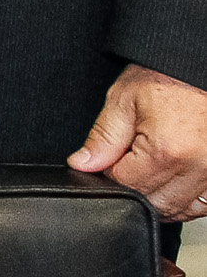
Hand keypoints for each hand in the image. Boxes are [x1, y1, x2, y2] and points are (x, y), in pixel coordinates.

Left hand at [67, 63, 206, 219]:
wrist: (199, 66)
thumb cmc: (168, 79)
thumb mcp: (124, 100)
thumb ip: (103, 138)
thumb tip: (82, 165)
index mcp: (167, 149)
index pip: (125, 185)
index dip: (110, 173)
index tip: (112, 157)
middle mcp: (198, 167)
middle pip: (154, 203)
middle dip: (135, 186)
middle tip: (133, 157)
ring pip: (180, 210)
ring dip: (161, 197)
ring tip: (155, 164)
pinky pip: (204, 205)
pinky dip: (187, 199)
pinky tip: (176, 175)